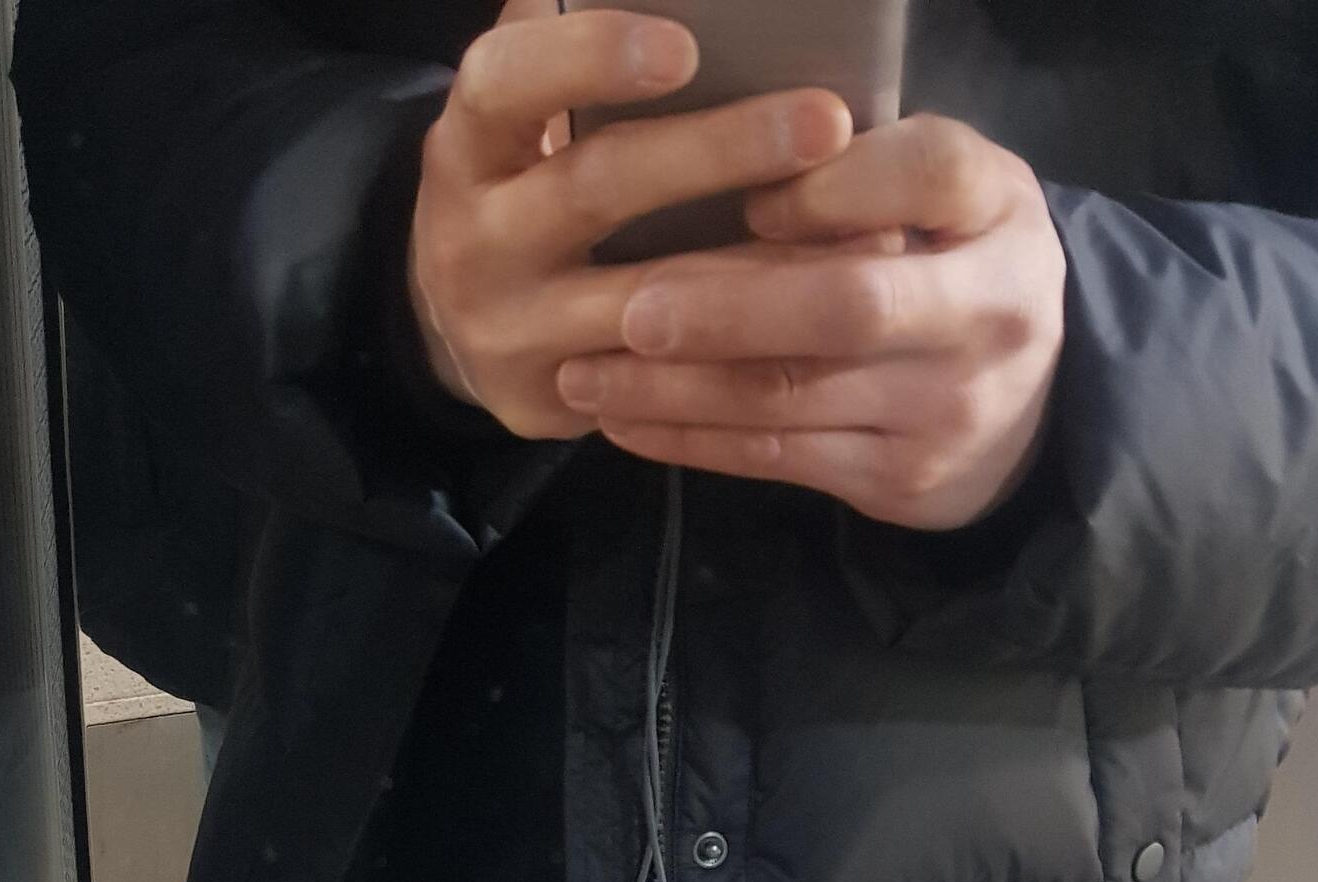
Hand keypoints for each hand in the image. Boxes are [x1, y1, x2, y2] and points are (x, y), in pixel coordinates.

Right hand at [410, 0, 853, 437]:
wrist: (462, 325)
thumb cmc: (527, 183)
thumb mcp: (524, 113)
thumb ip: (567, 44)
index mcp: (469, 144)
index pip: (505, 83)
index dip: (589, 59)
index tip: (686, 49)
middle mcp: (473, 240)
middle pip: (597, 186)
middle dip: (718, 152)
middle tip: (825, 123)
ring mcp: (507, 331)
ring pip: (642, 304)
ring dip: (754, 268)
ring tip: (856, 234)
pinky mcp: (544, 402)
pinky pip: (659, 383)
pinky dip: (742, 353)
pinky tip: (818, 321)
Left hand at [557, 116, 1067, 529]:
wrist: (1037, 403)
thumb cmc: (956, 263)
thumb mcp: (947, 192)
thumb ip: (869, 172)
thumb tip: (735, 170)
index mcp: (998, 210)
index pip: (927, 173)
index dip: (832, 187)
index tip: (751, 198)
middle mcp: (988, 313)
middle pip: (846, 306)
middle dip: (727, 310)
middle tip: (629, 309)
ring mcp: (944, 409)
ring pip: (790, 396)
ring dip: (674, 387)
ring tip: (584, 370)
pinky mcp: (899, 479)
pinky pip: (775, 457)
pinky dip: (688, 438)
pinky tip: (622, 417)